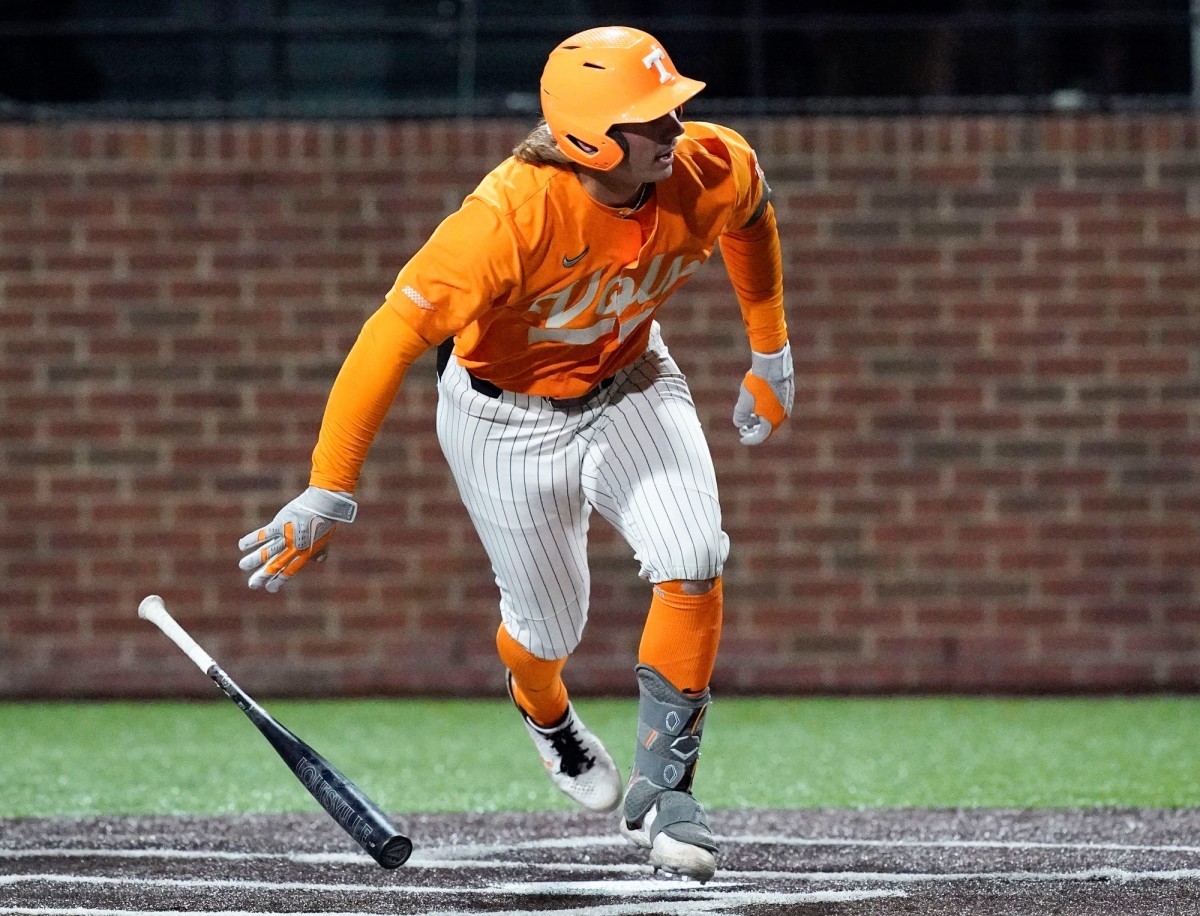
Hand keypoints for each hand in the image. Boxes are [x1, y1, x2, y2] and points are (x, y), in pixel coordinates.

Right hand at [238, 486, 357, 591]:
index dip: (279, 580)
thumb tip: (318, 561)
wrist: (323, 505)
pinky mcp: (280, 524)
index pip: (289, 571)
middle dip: (263, 576)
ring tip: (243, 566)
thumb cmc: (325, 521)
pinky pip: (263, 534)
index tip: (270, 588)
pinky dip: (251, 540)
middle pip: (275, 565)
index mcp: (305, 554)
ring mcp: (286, 536)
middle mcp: (294, 548)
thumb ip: (320, 552)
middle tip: (252, 585)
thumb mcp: (324, 540)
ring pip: (266, 552)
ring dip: (253, 560)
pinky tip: (241, 546)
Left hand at [732, 342, 793, 445]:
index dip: (750, 439)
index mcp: (772, 421)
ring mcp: (786, 406)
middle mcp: (782, 417)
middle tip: (743, 429)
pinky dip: (766, 412)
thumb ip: (740, 416)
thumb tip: (739, 424)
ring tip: (749, 417)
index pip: (760, 436)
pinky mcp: (788, 397)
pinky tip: (757, 405)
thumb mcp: (744, 401)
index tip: (741, 439)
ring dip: (760, 421)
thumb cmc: (758, 384)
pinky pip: (776, 410)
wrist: (773, 365)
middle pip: (767, 429)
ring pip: (772, 419)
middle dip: (754, 430)